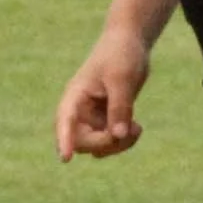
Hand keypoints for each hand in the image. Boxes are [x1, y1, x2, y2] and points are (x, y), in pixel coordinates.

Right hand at [56, 27, 150, 160]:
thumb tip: (118, 135)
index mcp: (75, 95)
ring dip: (117, 145)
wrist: (129, 44)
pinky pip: (110, 142)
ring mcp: (92, 117)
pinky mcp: (105, 121)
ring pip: (97, 146)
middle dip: (105, 143)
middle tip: (131, 132)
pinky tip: (137, 127)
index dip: (64, 139)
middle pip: (82, 141)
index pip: (65, 120)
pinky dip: (123, 141)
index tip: (65, 158)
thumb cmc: (121, 55)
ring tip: (138, 129)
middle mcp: (79, 110)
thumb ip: (120, 107)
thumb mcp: (122, 79)